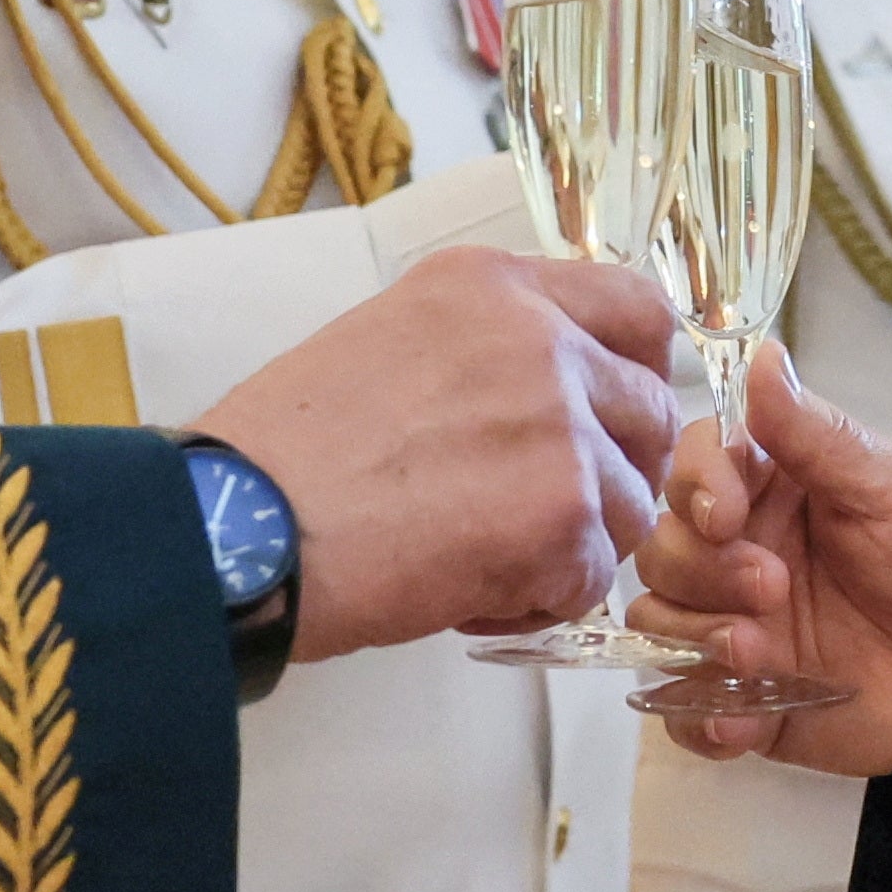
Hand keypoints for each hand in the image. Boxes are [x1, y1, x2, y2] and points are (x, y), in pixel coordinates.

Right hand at [192, 249, 680, 658]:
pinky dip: (540, 604)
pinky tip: (467, 599)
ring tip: (480, 564)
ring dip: (570, 548)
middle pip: (651, 412)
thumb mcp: (388, 340)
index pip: (635, 309)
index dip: (636, 374)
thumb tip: (553, 397)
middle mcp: (541, 339)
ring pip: (626, 505)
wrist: (240, 525)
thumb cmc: (284, 453)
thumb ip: (484, 350)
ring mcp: (560, 424)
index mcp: (493, 287)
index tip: (608, 419)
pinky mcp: (562, 514)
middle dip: (613, 475)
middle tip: (548, 518)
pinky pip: (593, 578)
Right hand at [626, 346, 891, 777]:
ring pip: (658, 624)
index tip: (725, 512)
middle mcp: (747, 552)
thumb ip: (818, 436)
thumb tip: (763, 355)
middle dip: (699, 569)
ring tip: (755, 654)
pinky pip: (686, 710)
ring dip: (690, 639)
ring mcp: (744, 627)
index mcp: (778, 487)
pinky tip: (740, 717)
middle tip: (770, 588)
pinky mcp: (753, 699)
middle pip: (663, 548)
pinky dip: (696, 716)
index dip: (694, 485)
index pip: (696, 467)